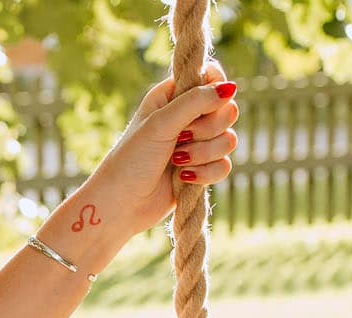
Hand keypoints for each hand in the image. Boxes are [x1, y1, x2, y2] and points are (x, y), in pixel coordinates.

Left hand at [86, 61, 240, 240]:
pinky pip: (224, 165)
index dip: (216, 88)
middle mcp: (187, 117)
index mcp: (173, 96)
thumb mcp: (161, 124)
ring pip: (228, 140)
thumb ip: (195, 101)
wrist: (120, 206)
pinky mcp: (201, 169)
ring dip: (205, 153)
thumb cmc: (132, 160)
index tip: (207, 103)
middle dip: (208, 129)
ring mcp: (196, 144)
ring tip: (176, 161)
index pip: (211, 77)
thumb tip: (231, 87)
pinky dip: (207, 173)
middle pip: (227, 110)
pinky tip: (183, 178)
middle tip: (181, 138)